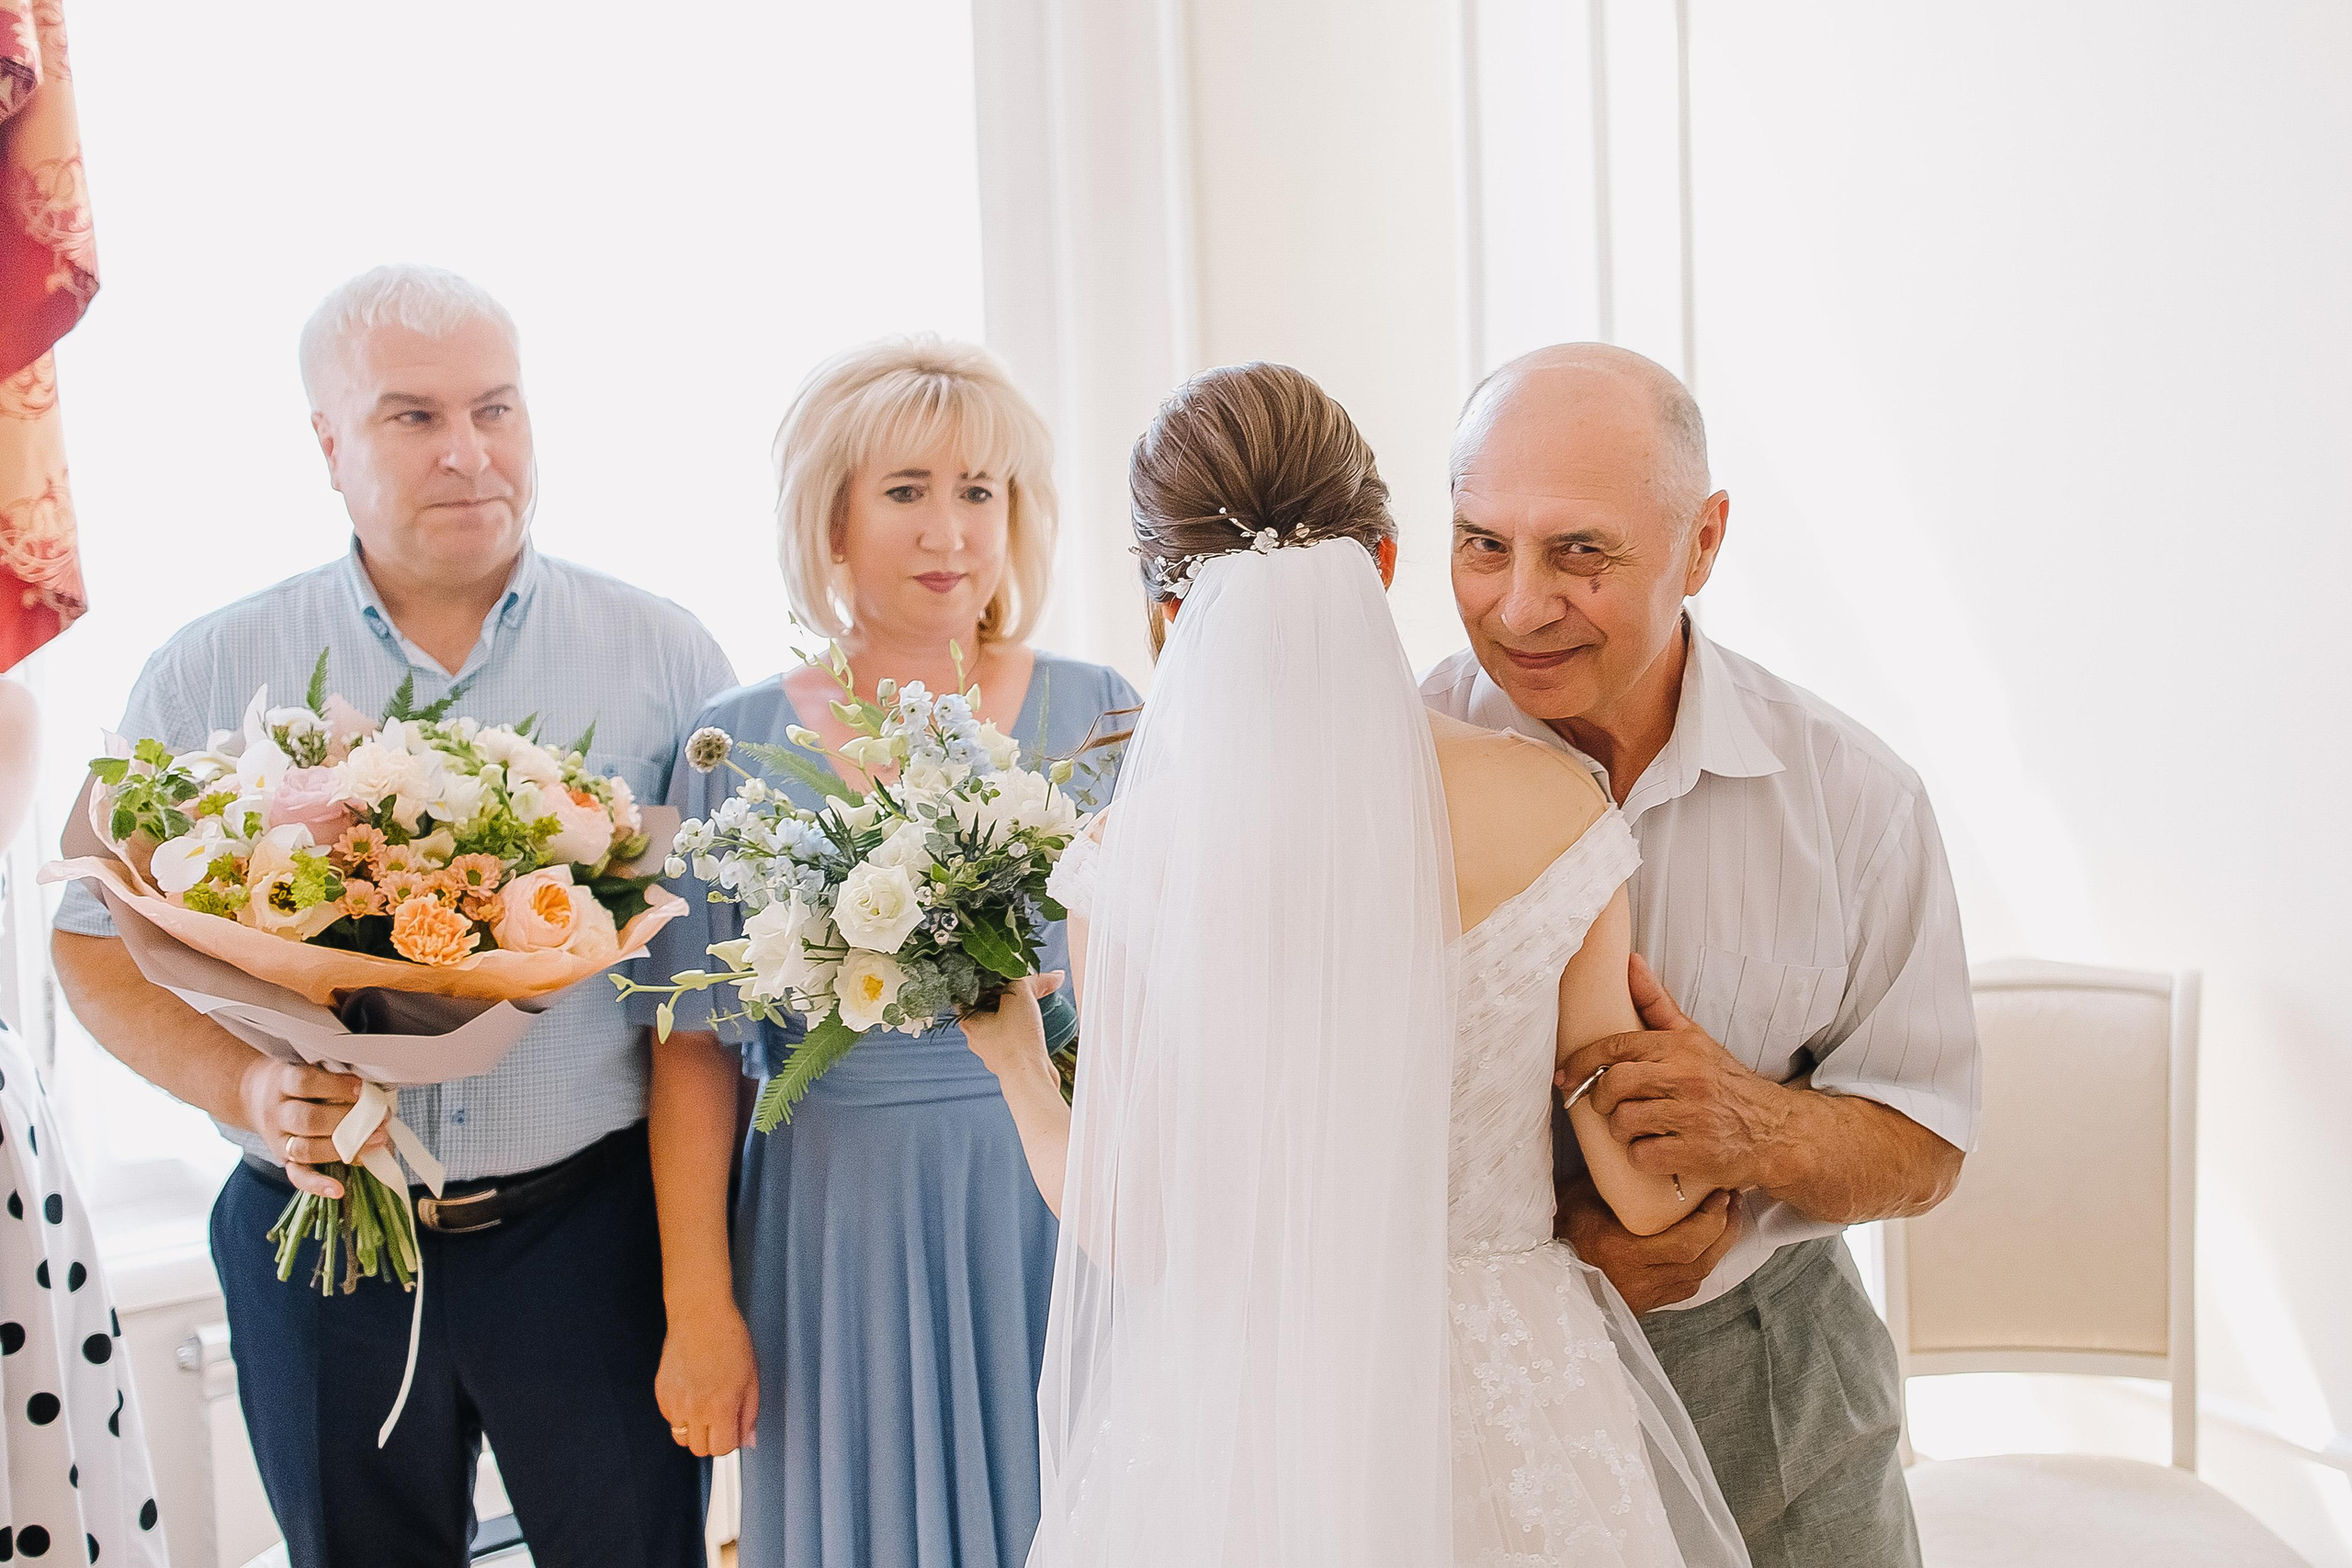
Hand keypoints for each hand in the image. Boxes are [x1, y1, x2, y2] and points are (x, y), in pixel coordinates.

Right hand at [236, 1058, 386, 1199]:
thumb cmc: (296, 1081)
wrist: (253, 1094)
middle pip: (307, 1119)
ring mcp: (279, 1139)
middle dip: (347, 1120)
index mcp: (283, 1081)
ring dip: (342, 1149)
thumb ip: (334, 1076)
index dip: (335, 1085)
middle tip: (381, 1119)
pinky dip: (317, 1185)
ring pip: (305, 1149)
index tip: (363, 1089)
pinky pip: (297, 1176)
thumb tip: (376, 1093)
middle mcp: (277, 1112)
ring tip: (376, 1142)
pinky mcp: (283, 1160)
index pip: (305, 1082)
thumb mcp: (308, 1066)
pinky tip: (338, 1189)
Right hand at [656, 1301, 759, 1456]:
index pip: (722, 1449)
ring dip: (694, 1429)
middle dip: (711, 1440)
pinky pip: (670, 1418)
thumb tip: (747, 1440)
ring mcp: (674, 1403)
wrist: (699, 1316)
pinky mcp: (661, 1393)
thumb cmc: (728, 1339)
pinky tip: (691, 1392)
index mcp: (720, 1407)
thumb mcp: (751, 1377)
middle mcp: (694, 1409)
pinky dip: (680, 1413)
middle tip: (719, 1420)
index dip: (729, 1443)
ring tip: (704, 1405)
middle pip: (698, 1450)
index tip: (731, 1434)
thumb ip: (749, 1414)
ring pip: (681, 1437)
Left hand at [960, 973, 1061, 1086]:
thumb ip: (1034, 980)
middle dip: (1004, 994)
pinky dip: (1025, 1028)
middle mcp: (977, 1037)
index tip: (998, 972)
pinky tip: (1038, 1022)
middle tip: (1019, 984)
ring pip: (1002, 1023)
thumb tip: (1052, 976)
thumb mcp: (1021, 996)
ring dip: (1016, 1012)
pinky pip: (1015, 1036)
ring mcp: (994, 1049)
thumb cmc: (1015, 1043)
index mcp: (968, 1021)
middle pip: (988, 1007)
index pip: (969, 992)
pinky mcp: (1011, 1058)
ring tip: (1032, 1002)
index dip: (984, 979)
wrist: (1030, 1076)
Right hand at [1555, 1170, 1744, 1313]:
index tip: (1720, 1194)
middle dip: (1723, 1229)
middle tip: (1732, 1200)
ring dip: (1719, 1245)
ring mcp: (1646, 1295)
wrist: (1546, 1280)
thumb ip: (1610, 1185)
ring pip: (1697, 1274)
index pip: (1683, 1244)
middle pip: (1698, 1260)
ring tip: (1728, 1217)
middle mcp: (1640, 1280)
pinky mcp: (1648, 1303)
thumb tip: (1637, 1152)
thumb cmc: (1560, 1236)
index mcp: (1623, 1254)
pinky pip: (1687, 1285)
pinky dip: (1703, 1262)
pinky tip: (1708, 1244)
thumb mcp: (1579, 1202)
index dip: (1709, 1221)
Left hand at [1558, 954, 1801, 1194]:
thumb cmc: (1722, 1081)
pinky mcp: (1696, 1153)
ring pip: (1623, 1122)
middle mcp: (1686, 1078)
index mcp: (1680, 1047)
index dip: (1580, 1064)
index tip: (1564, 1077)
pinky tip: (1657, 1149)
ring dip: (1622, 1131)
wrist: (1774, 1129)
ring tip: (1639, 1128)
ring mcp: (1692, 1116)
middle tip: (1609, 1106)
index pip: (1615, 1048)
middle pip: (1613, 1085)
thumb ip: (1656, 1002)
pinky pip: (1642, 1155)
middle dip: (1600, 1100)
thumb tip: (1629, 961)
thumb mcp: (1693, 1037)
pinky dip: (1641, 1157)